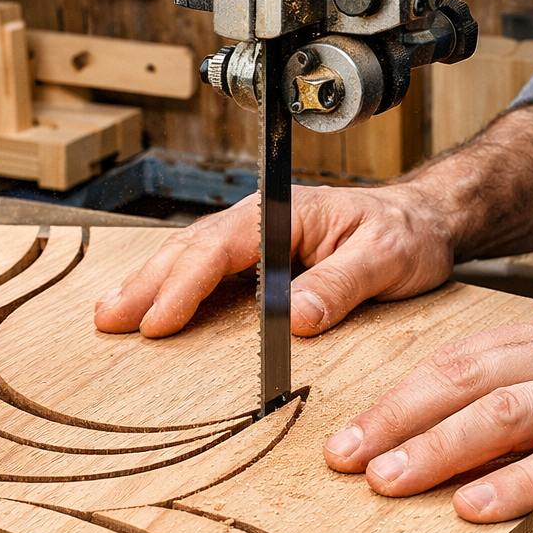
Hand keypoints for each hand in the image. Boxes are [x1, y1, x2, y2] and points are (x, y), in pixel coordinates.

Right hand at [93, 183, 457, 337]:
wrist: (421, 222)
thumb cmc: (404, 234)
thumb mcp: (385, 259)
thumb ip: (340, 285)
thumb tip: (295, 317)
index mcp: (286, 212)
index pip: (222, 247)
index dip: (185, 285)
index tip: (159, 321)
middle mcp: (262, 218)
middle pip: (191, 249)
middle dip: (146, 284)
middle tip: (110, 319)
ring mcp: (256, 236)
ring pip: (189, 255)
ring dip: (149, 284)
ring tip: (111, 313)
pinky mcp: (258, 255)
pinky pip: (205, 267)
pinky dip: (171, 285)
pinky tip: (150, 305)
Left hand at [323, 306, 532, 521]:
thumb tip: (460, 419)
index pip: (462, 357)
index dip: (399, 395)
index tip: (351, 430)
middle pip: (471, 378)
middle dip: (398, 419)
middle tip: (344, 459)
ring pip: (512, 411)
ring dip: (442, 448)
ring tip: (390, 481)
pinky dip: (520, 482)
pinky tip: (477, 505)